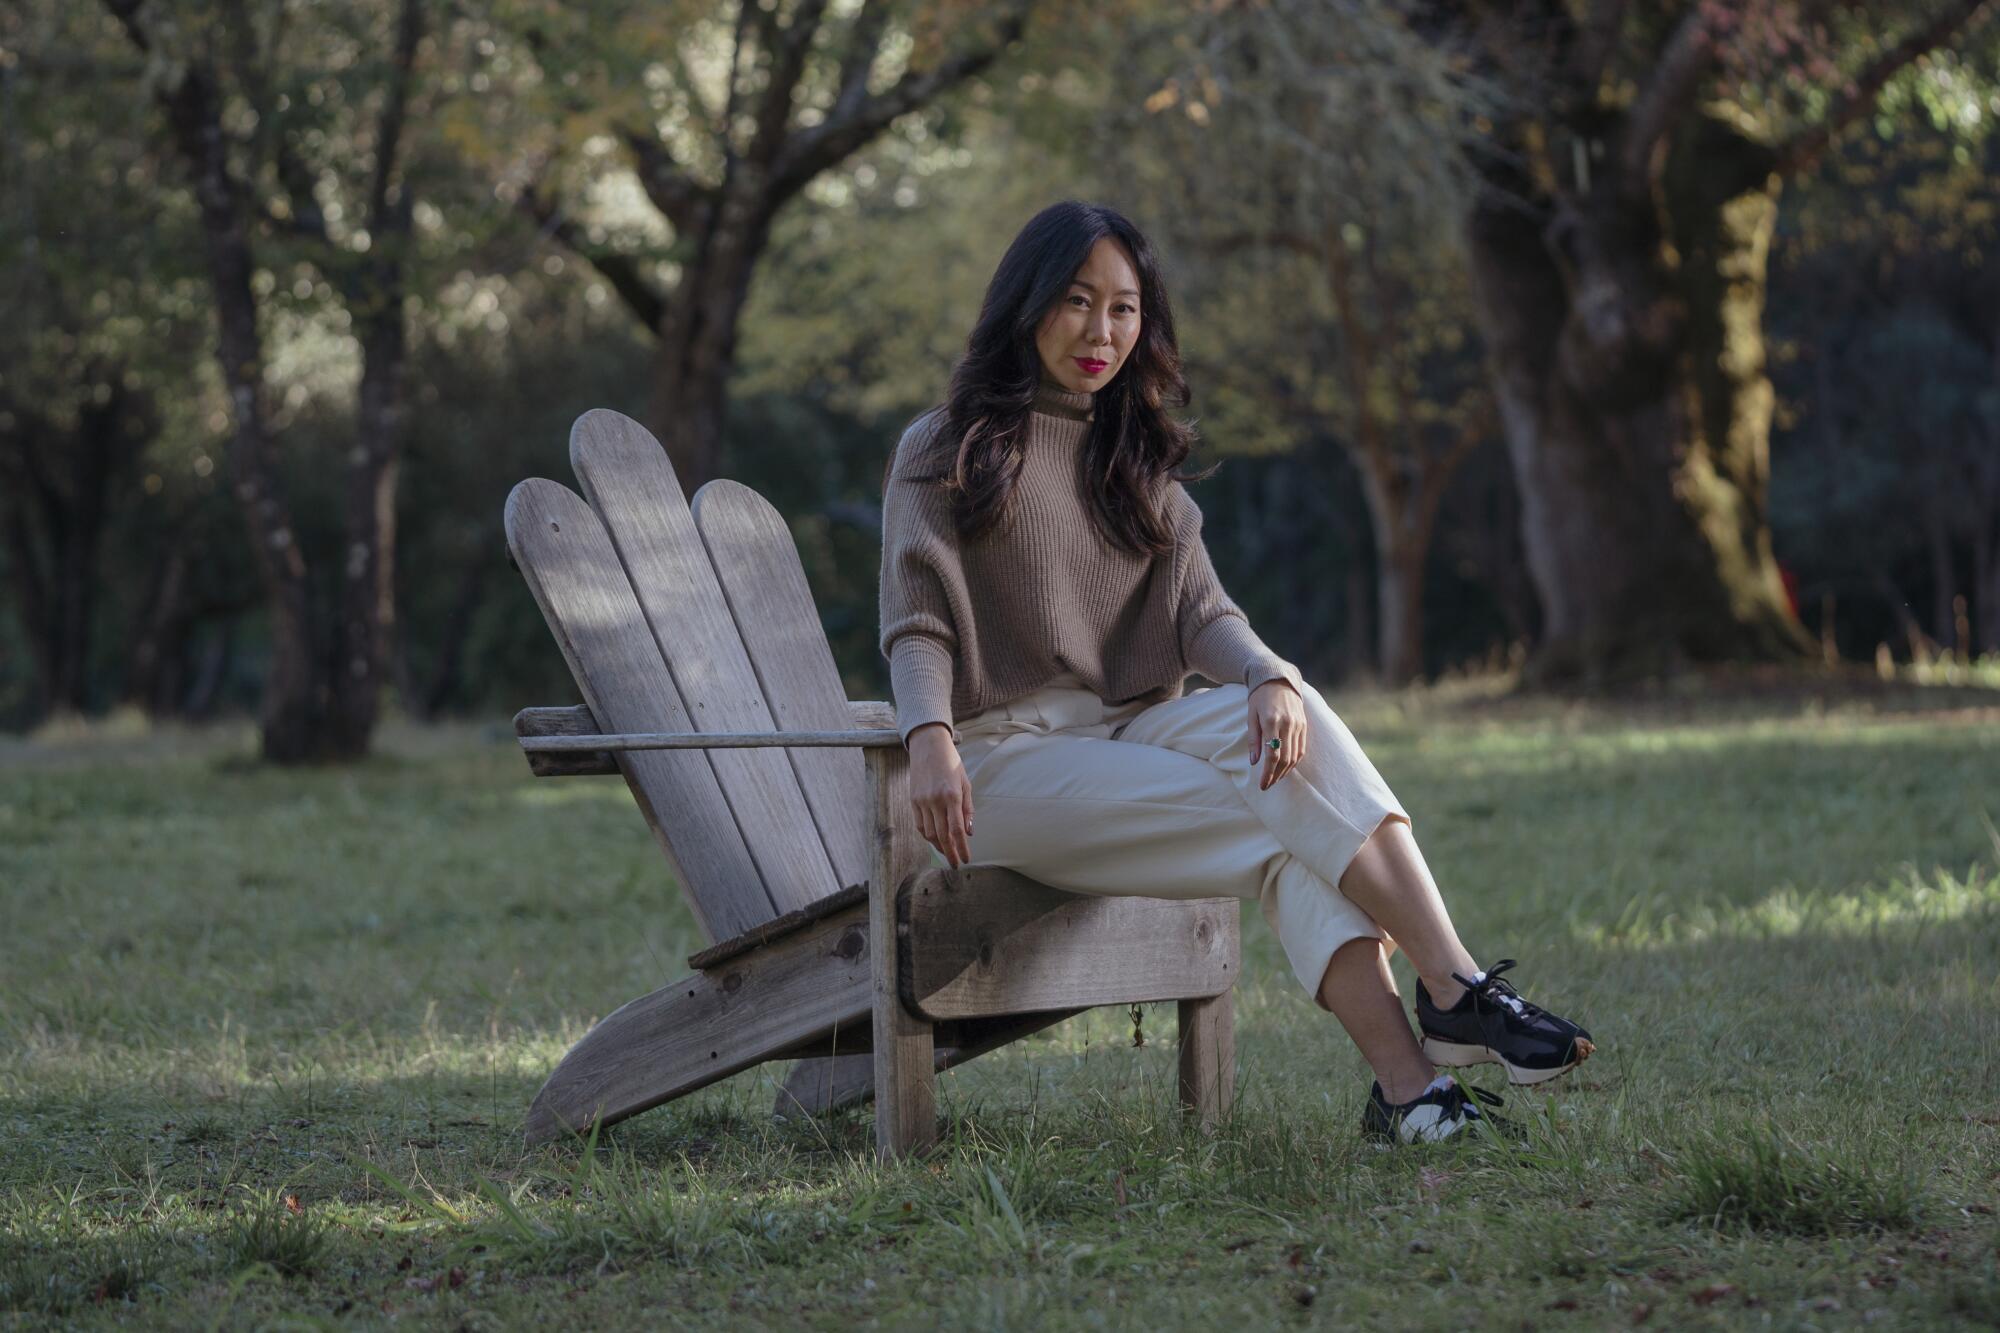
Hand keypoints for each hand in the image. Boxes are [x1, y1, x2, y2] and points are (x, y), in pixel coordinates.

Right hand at [906, 722, 973, 867]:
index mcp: (952, 796)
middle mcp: (935, 800)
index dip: (962, 848)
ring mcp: (922, 801)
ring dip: (938, 846)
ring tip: (947, 852)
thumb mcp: (965, 783)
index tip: (966, 859)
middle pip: (942, 835)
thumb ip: (967, 809)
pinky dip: (927, 835)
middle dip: (950, 853)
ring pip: (928, 833)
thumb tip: (969, 832)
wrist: (928, 746)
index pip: (957, 830)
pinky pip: (919, 824)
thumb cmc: (951, 763)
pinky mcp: (913, 800)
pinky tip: (934, 839)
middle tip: (956, 864)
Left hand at [1247, 679, 1305, 789]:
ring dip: (1285, 771)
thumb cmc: (1259, 698)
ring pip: (1295, 756)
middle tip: (1267, 785)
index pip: (1272, 755)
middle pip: (1285, 758)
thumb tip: (1254, 763)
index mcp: (1272, 721)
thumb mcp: (1251, 716)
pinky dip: (1294, 761)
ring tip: (1275, 779)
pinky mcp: (1304, 725)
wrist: (1278, 680)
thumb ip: (1253, 739)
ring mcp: (1298, 725)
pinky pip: (1301, 748)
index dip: (1267, 773)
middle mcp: (1288, 724)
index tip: (1262, 785)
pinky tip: (1286, 768)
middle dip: (1276, 776)